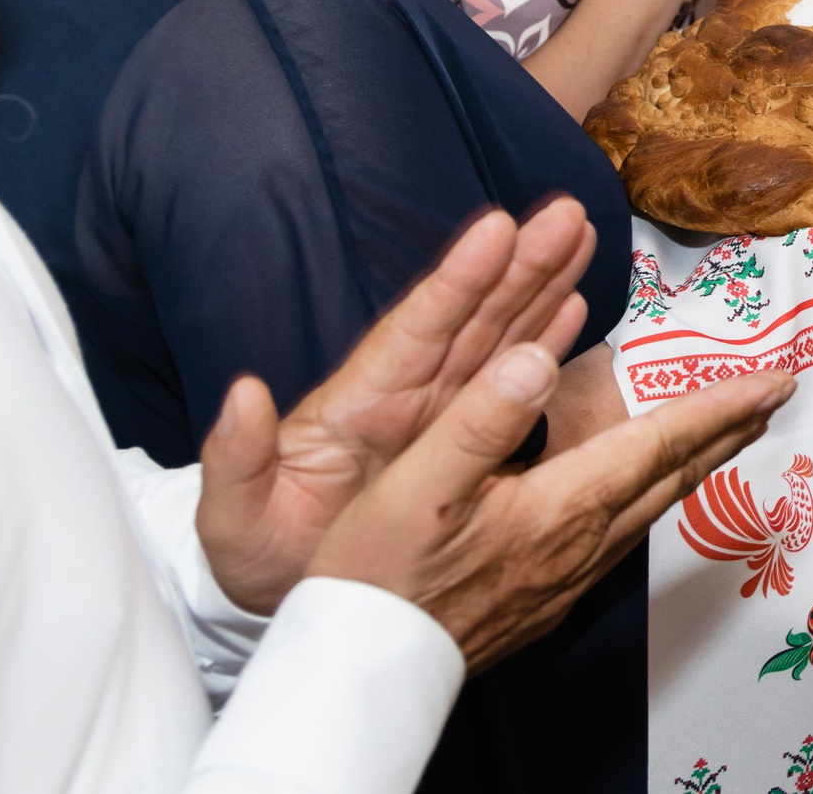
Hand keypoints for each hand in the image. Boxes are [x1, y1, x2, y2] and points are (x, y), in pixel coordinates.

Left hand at [197, 199, 596, 613]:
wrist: (291, 598)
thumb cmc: (257, 550)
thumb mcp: (233, 514)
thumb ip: (236, 457)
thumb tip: (242, 397)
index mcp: (357, 404)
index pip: (414, 330)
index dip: (456, 280)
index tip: (495, 229)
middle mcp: (405, 396)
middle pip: (471, 318)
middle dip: (519, 265)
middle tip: (565, 214)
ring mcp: (437, 414)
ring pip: (500, 337)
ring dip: (541, 285)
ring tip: (579, 235)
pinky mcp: (464, 440)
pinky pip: (514, 382)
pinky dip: (543, 341)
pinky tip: (572, 305)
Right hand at [307, 341, 794, 668]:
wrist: (362, 669)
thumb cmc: (380, 572)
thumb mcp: (418, 482)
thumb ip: (483, 415)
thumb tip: (538, 357)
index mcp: (562, 507)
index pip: (661, 444)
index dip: (720, 407)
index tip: (775, 379)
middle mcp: (580, 545)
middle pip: (674, 477)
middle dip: (727, 431)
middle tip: (772, 396)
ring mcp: (566, 579)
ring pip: (653, 508)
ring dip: (697, 464)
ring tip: (724, 434)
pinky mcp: (546, 599)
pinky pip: (624, 534)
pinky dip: (654, 496)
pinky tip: (642, 494)